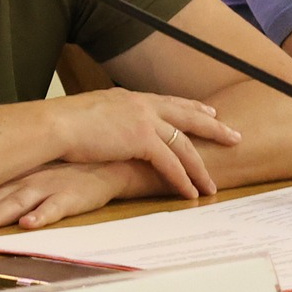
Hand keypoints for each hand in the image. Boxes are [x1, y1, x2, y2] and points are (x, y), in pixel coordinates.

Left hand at [0, 163, 135, 232]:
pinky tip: (29, 225)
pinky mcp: (75, 194)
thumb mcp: (38, 176)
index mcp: (19, 176)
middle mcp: (30, 179)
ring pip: (19, 201)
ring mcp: (51, 186)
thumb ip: (11, 189)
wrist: (112, 164)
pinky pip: (57, 206)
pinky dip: (42, 214)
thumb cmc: (70, 174)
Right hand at [47, 89, 239, 199]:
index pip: (170, 102)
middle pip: (189, 116)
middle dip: (215, 127)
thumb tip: (108, 128)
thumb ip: (109, 119)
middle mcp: (143, 105)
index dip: (192, 107)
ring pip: (185, 145)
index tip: (210, 110)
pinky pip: (171, 163)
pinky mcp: (142, 140)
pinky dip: (182, 179)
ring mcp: (145, 121)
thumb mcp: (91, 113)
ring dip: (200, 168)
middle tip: (235, 135)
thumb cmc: (63, 124)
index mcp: (132, 98)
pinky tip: (191, 193)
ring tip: (212, 185)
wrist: (55, 125)